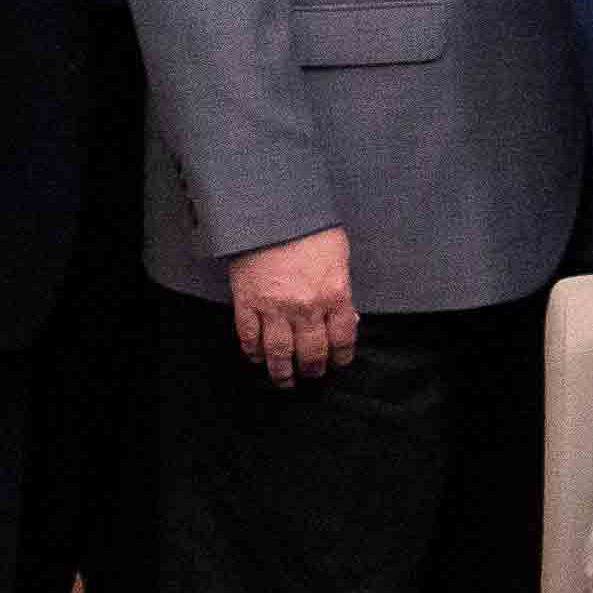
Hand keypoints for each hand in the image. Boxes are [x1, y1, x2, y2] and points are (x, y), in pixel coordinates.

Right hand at [228, 229, 360, 385]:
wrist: (273, 212)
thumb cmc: (311, 229)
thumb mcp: (339, 258)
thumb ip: (341, 290)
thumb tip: (346, 318)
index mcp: (335, 295)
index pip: (342, 338)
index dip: (341, 356)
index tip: (338, 363)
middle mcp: (306, 308)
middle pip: (311, 352)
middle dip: (313, 368)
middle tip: (312, 375)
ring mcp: (274, 308)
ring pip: (279, 352)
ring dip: (282, 371)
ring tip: (284, 380)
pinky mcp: (247, 303)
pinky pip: (249, 337)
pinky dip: (252, 352)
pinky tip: (256, 358)